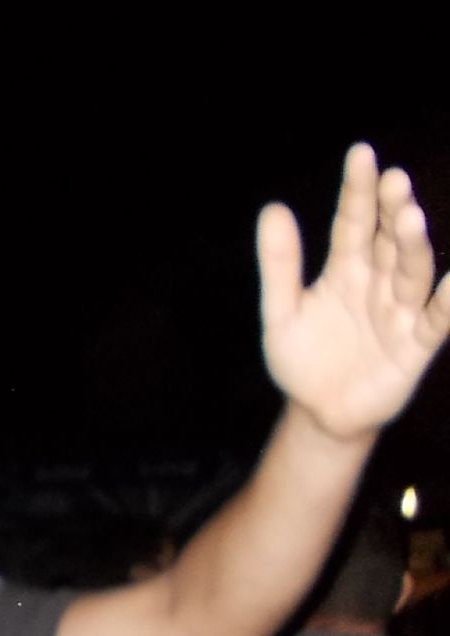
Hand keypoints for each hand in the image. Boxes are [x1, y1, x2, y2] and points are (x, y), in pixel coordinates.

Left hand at [260, 143, 449, 442]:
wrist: (317, 412)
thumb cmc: (302, 359)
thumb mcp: (281, 313)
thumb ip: (279, 265)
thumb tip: (271, 208)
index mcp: (345, 269)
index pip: (354, 222)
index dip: (357, 190)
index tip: (361, 154)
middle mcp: (378, 282)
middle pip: (387, 240)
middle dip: (391, 210)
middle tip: (393, 180)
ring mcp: (400, 311)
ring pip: (412, 272)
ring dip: (412, 245)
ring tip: (407, 218)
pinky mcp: (415, 345)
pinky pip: (438, 319)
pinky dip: (448, 300)